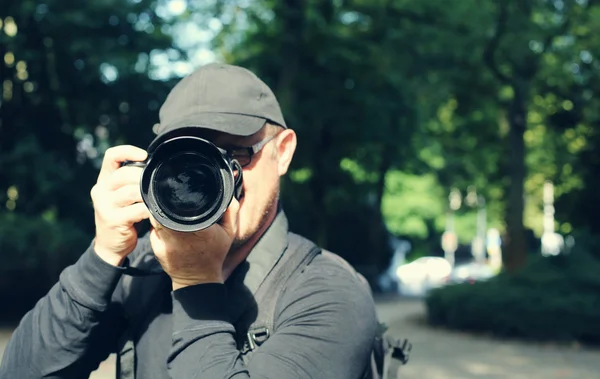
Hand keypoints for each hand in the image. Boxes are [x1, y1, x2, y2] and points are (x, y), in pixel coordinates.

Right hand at [91, 146, 149, 265]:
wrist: (110, 245)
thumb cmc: (122, 216)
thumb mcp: (121, 196)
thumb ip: (131, 182)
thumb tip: (155, 169)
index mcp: (103, 180)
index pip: (111, 156)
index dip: (128, 151)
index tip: (145, 155)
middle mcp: (100, 190)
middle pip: (124, 174)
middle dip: (144, 178)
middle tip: (157, 185)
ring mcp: (104, 205)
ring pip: (131, 192)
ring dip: (148, 195)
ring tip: (156, 199)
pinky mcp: (112, 220)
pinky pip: (136, 210)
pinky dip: (148, 210)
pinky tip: (154, 213)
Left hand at [149, 197, 239, 289]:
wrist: (199, 280)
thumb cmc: (215, 254)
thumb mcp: (229, 232)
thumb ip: (231, 210)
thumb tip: (228, 193)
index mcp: (198, 230)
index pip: (177, 207)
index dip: (174, 197)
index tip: (178, 194)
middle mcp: (179, 237)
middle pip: (162, 210)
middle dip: (164, 203)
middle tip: (171, 200)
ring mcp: (165, 244)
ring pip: (155, 220)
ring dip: (159, 213)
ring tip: (168, 211)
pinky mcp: (157, 249)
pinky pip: (154, 230)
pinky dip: (158, 225)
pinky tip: (167, 226)